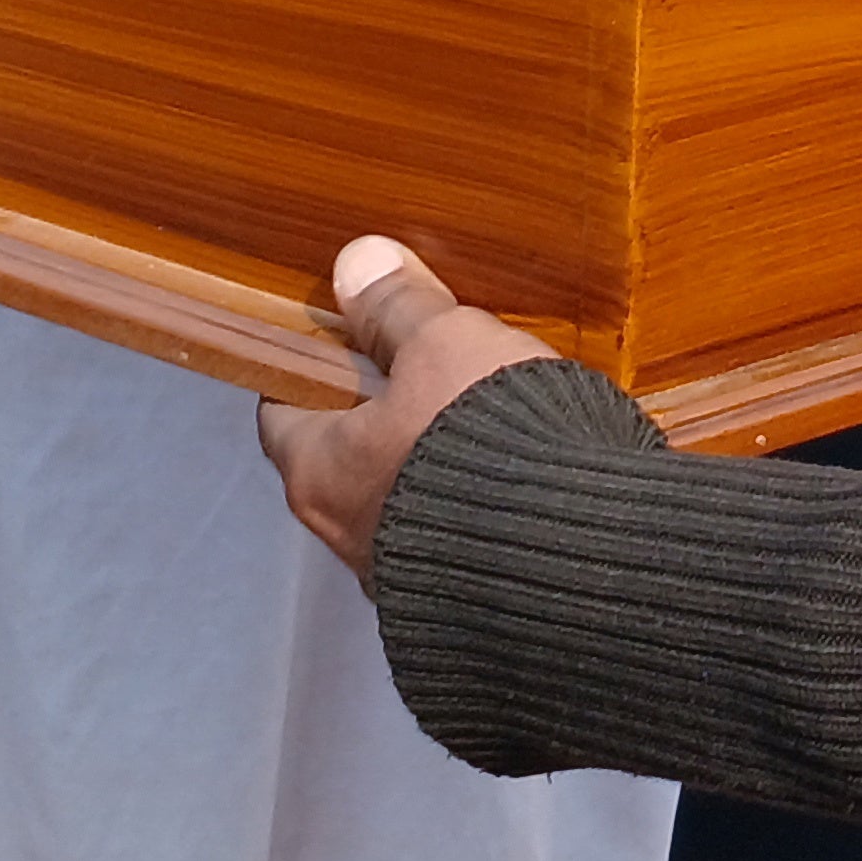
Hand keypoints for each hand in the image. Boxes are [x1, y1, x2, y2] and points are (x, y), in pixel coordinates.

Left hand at [261, 237, 568, 574]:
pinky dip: (477, 500)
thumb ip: (399, 307)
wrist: (577, 556)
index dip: (313, 366)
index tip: (345, 340)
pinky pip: (458, 534)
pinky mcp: (463, 596)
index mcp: (318, 472)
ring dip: (434, 459)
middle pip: (345, 455)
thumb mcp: (444, 347)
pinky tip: (522, 472)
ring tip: (486, 418)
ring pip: (403, 496)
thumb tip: (359, 264)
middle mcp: (347, 534)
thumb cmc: (486, 447)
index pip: (283, 410)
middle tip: (429, 370)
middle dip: (384, 414)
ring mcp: (404, 574)